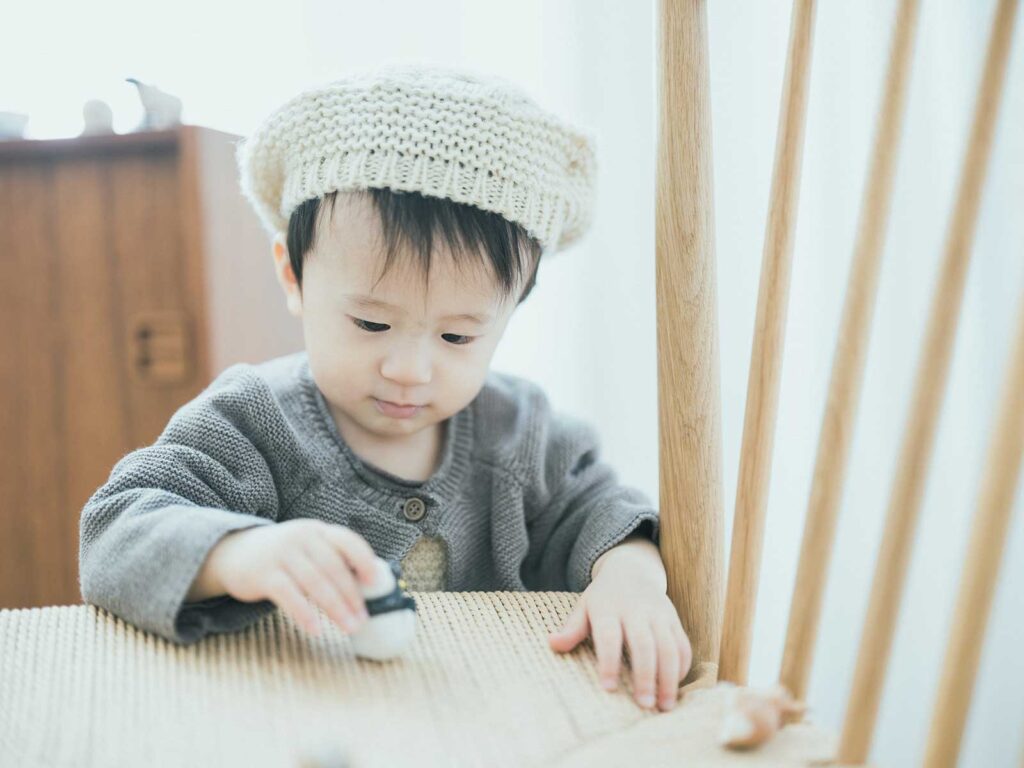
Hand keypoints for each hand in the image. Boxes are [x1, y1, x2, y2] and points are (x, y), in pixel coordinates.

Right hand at [210, 519, 378, 636]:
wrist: (232, 553)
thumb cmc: (281, 556)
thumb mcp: (306, 547)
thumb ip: (330, 559)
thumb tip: (367, 587)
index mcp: (317, 531)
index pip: (346, 540)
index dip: (364, 559)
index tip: (376, 581)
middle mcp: (301, 537)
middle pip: (333, 567)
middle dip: (351, 596)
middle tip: (363, 619)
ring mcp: (281, 554)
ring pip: (315, 582)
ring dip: (335, 608)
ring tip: (349, 627)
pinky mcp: (263, 574)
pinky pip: (289, 595)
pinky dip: (304, 613)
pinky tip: (316, 630)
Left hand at [548, 560, 691, 711]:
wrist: (632, 569)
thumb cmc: (603, 598)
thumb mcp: (584, 607)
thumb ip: (572, 629)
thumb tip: (552, 644)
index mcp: (609, 608)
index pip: (609, 636)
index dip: (609, 662)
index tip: (608, 688)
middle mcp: (636, 610)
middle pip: (644, 644)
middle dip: (646, 676)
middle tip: (644, 705)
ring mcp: (659, 614)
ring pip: (669, 647)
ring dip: (669, 677)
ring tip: (664, 706)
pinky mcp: (674, 620)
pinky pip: (683, 645)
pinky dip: (682, 667)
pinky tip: (674, 687)